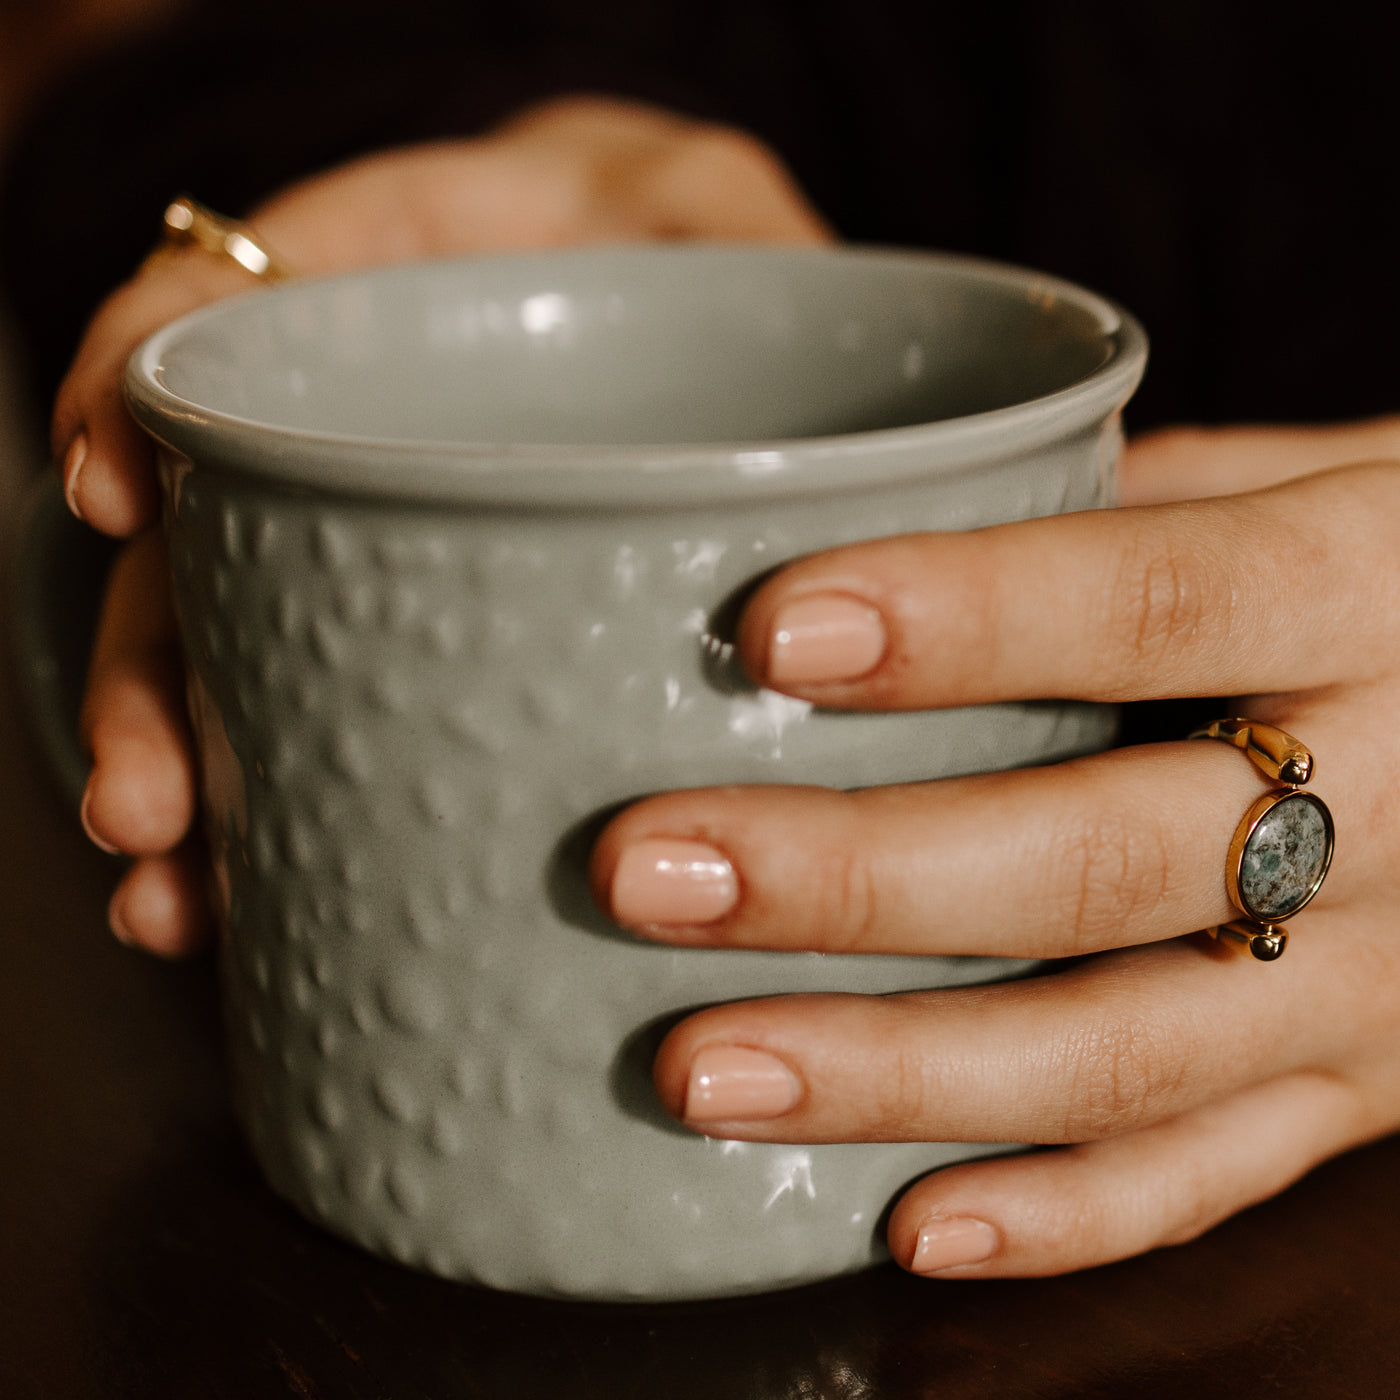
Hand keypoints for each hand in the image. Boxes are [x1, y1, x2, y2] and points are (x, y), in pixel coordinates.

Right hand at [65, 95, 829, 948]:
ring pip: (270, 660)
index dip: (140, 381)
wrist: (759, 355)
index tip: (109, 486)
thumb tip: (718, 317)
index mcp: (422, 297)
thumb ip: (699, 225)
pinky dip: (300, 819)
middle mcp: (388, 440)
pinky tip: (266, 906)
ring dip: (209, 783)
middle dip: (158, 676)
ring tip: (176, 898)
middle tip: (147, 807)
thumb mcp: (721, 218)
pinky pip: (364, 729)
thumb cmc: (737, 271)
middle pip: (219, 540)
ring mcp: (420, 548)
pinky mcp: (474, 645)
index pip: (231, 312)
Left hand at [588, 421, 1399, 1278]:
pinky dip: (1058, 1212)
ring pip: (1136, 1050)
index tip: (770, 635)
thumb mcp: (1319, 486)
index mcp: (1378, 593)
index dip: (972, 621)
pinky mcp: (1369, 1086)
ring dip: (901, 1071)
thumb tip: (879, 514)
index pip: (1167, 602)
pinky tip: (900, 1221)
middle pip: (1114, 857)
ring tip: (705, 1073)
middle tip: (651, 875)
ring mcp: (1390, 972)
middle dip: (862, 878)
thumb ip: (1128, 508)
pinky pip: (1213, 1172)